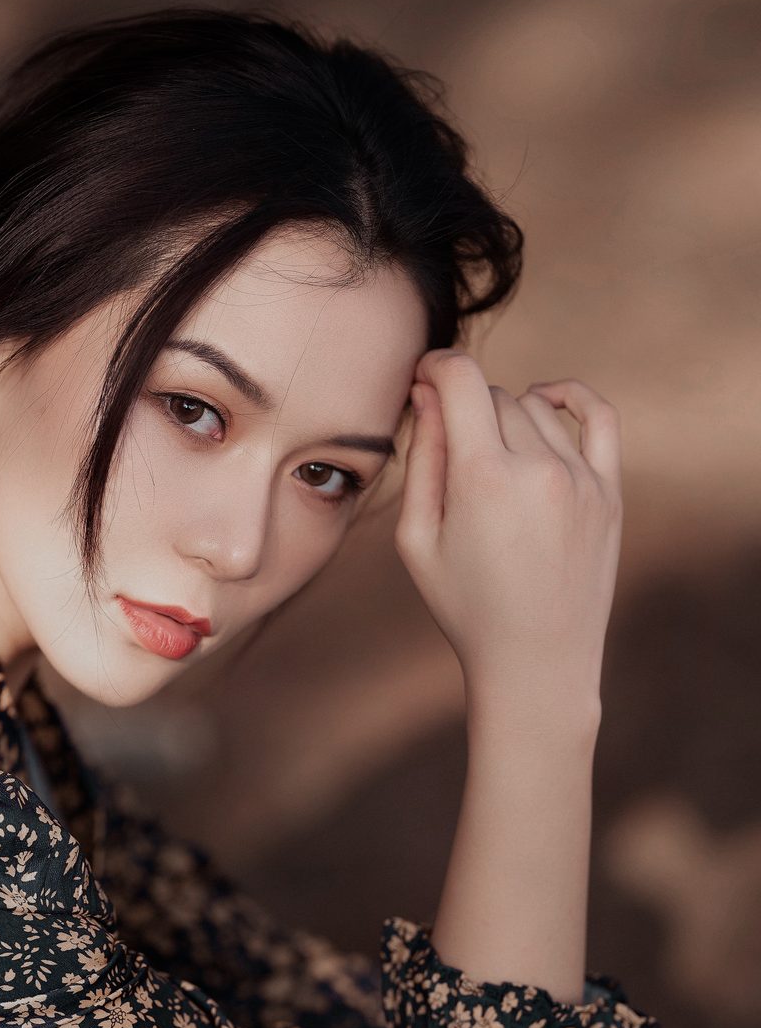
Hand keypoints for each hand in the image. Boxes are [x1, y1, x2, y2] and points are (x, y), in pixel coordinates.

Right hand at [396, 349, 622, 709]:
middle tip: (448, 447)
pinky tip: (544, 400)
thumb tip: (429, 392)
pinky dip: (570, 396)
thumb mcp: (418, 539)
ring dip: (505, 417)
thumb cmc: (465, 606)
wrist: (538, 661)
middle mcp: (537, 469)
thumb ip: (422, 458)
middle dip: (464, 407)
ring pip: (534, 407)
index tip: (422, 377)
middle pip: (494, 396)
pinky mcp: (608, 492)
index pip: (461, 379)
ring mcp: (581, 479)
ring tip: (487, 459)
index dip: (435, 366)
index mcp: (482, 479)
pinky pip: (597, 416)